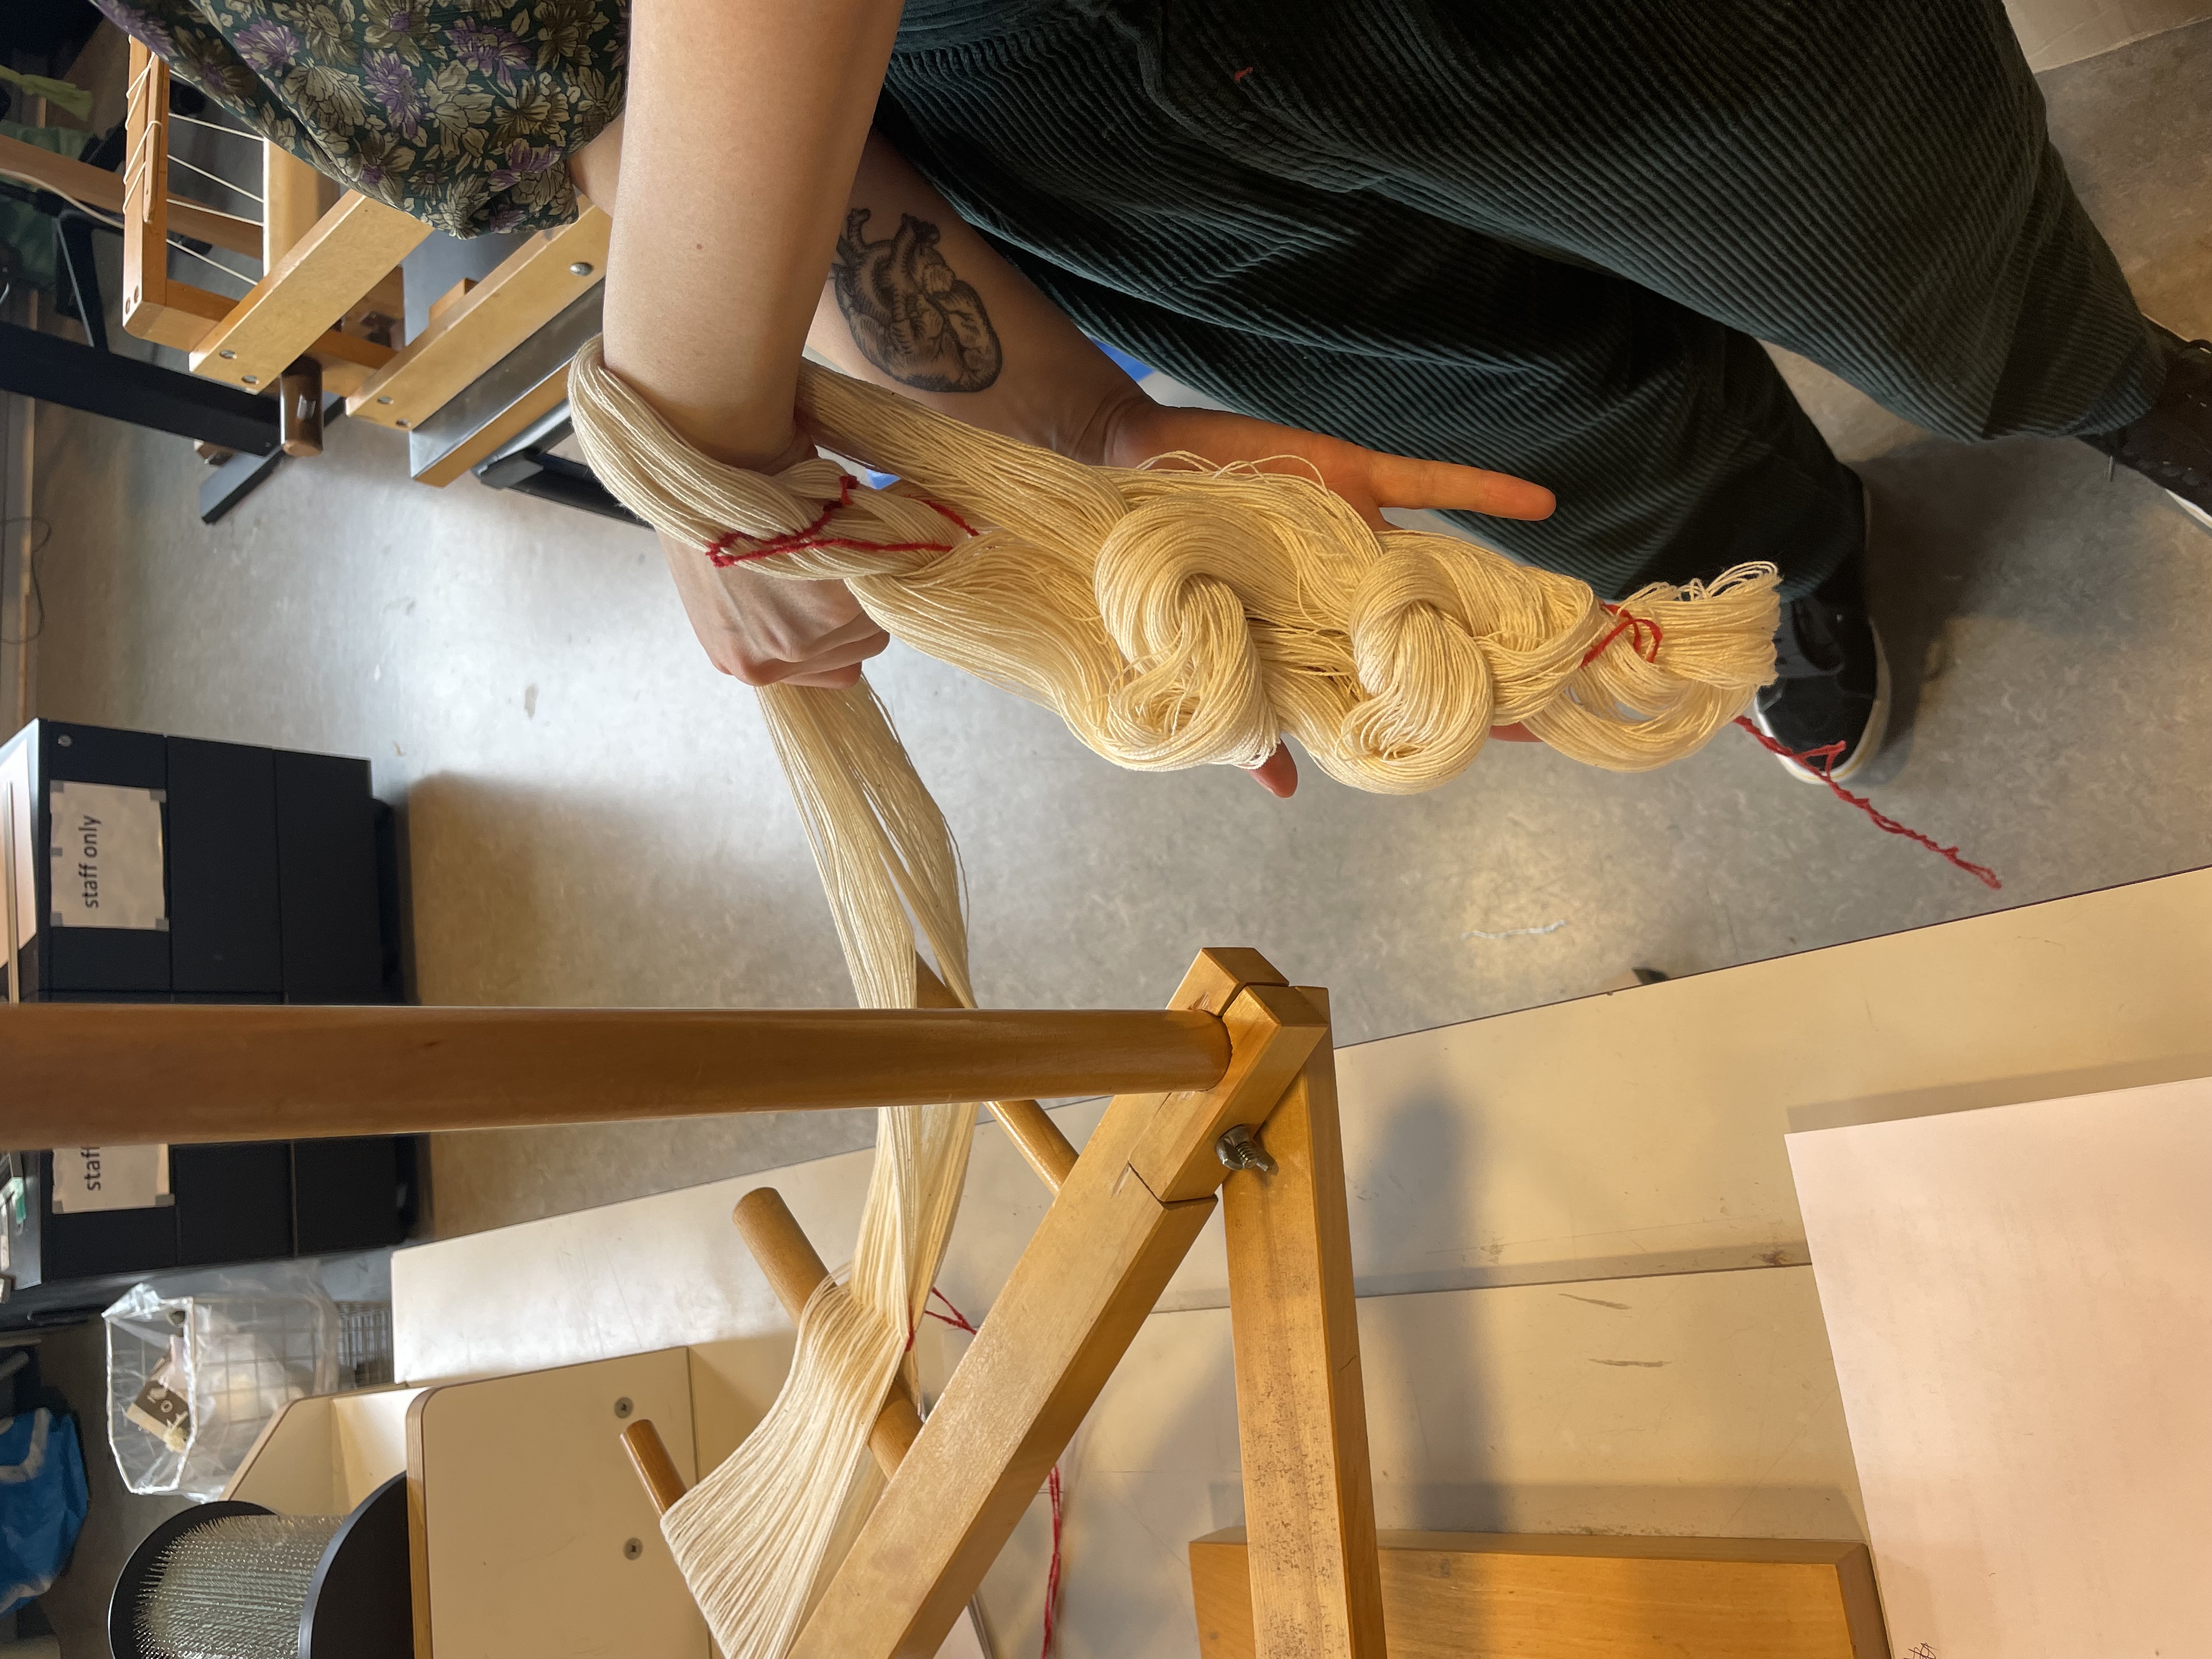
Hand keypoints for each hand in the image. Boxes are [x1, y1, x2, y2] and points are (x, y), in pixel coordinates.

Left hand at [658, 429, 892, 688]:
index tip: (831, 592)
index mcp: (739, 660)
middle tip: (834, 560)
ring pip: (873, 626)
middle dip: (854, 610)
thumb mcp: (732, 582)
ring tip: (836, 543)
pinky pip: (881, 597)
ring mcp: (798, 643)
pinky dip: (878, 562)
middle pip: (853, 653)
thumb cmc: (716, 501)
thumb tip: (820, 612)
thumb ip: (771, 616)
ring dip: (868, 588)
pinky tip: (848, 529)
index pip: (822, 671)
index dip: (833, 628)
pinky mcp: (830, 611)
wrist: (709, 454)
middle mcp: (766, 664)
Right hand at [1091, 391, 1554, 793]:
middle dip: (1504, 658)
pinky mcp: (1356, 482)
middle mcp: (1357, 593)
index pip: (1407, 683)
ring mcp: (1364, 536)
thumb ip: (1250, 722)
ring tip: (1571, 615)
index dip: (1464, 707)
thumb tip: (1284, 791)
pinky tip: (1542, 507)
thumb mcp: (1211, 653)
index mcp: (1326, 640)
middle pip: (1445, 629)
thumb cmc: (1172, 572)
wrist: (1141, 474)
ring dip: (1507, 586)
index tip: (1522, 735)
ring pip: (1451, 563)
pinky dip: (1483, 495)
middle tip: (1570, 687)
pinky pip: (1429, 487)